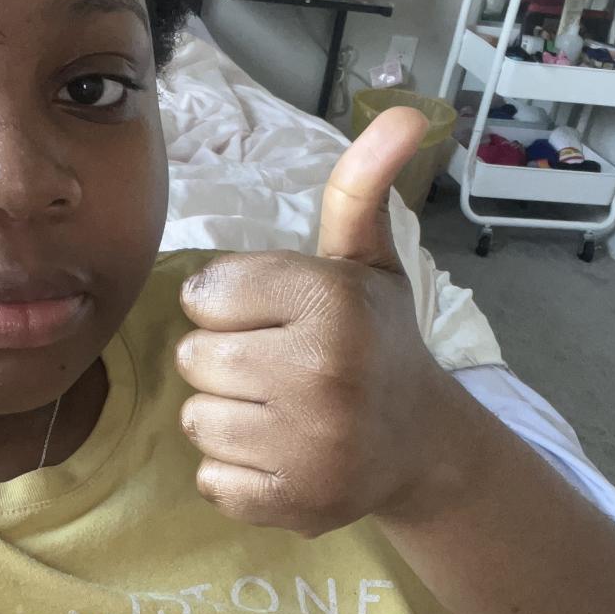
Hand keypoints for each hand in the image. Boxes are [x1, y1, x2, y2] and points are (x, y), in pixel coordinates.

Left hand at [176, 107, 457, 536]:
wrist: (423, 444)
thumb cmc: (379, 342)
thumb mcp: (368, 262)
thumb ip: (359, 188)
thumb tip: (401, 109)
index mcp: (331, 302)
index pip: (203, 294)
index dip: (229, 305)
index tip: (272, 318)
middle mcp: (320, 373)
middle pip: (191, 359)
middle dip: (225, 360)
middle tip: (278, 367)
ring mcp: (308, 447)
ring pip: (195, 421)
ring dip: (227, 416)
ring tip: (280, 411)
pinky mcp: (293, 504)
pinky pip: (210, 480)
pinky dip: (237, 472)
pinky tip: (282, 454)